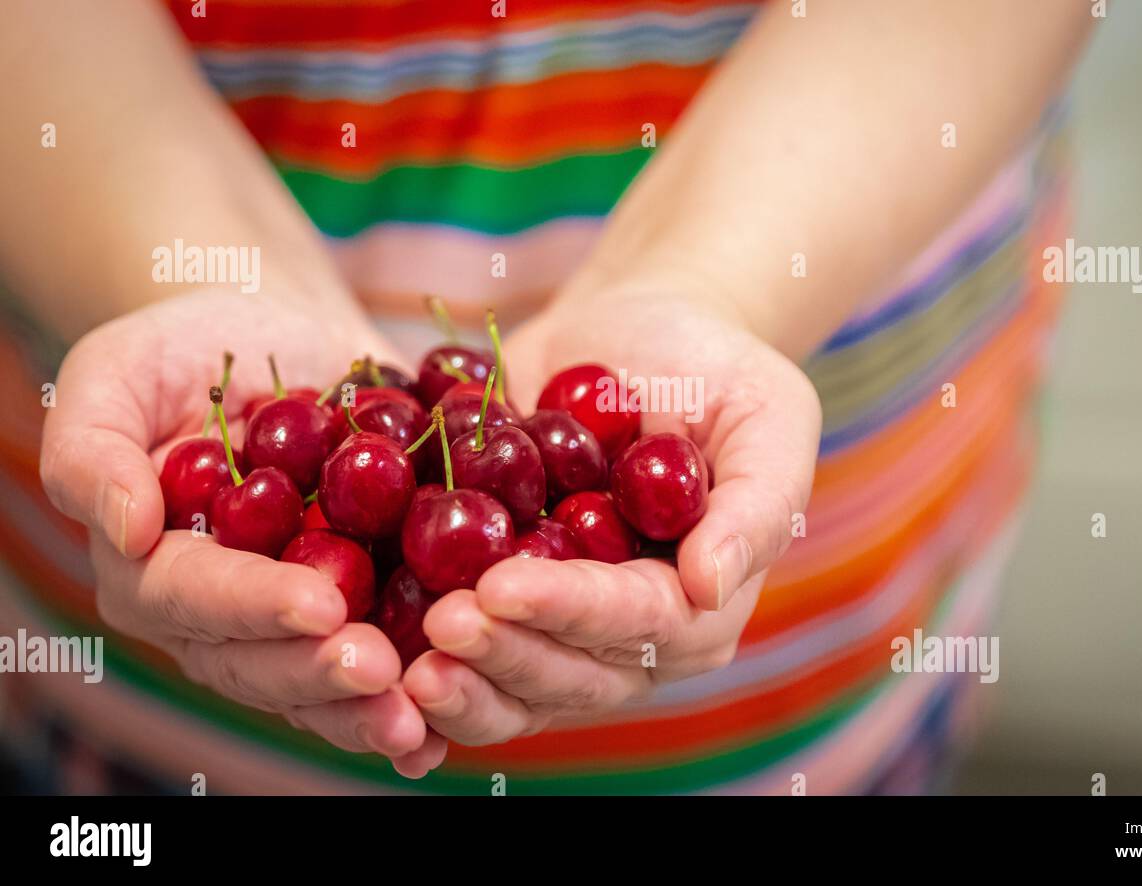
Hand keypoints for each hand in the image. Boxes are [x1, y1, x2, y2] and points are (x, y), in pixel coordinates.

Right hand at [41, 289, 446, 776]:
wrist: (287, 340)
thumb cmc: (187, 351)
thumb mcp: (118, 371)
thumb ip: (93, 450)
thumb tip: (126, 531)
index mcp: (153, 565)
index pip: (194, 597)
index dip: (253, 606)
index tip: (318, 605)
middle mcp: (218, 614)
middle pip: (259, 662)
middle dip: (319, 671)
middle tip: (381, 671)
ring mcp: (289, 621)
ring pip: (319, 683)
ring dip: (367, 706)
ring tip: (420, 713)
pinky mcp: (358, 611)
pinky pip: (382, 662)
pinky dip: (416, 689)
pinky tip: (452, 716)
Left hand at [403, 289, 820, 744]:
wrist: (631, 334)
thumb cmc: (713, 368)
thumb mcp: (767, 415)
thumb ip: (756, 502)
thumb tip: (711, 585)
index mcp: (699, 602)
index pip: (641, 625)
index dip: (572, 613)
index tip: (501, 587)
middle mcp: (631, 637)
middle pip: (571, 674)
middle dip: (505, 654)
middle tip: (439, 626)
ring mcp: (561, 627)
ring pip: (513, 686)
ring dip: (460, 681)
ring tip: (395, 662)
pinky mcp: (502, 605)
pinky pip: (465, 654)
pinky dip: (418, 670)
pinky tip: (368, 666)